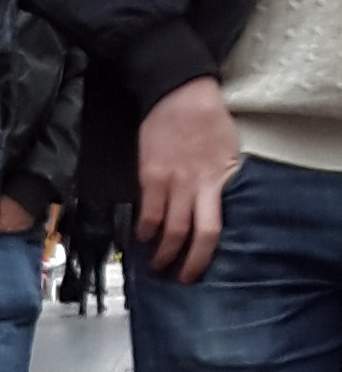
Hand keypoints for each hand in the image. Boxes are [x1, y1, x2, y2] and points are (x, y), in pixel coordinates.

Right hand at [137, 77, 240, 279]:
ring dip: (162, 252)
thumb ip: (224, 179)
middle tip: (179, 278)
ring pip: (169, 229)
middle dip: (186, 263)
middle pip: (194, 235)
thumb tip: (220, 203)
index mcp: (221, 179)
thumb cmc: (208, 118)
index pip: (216, 227)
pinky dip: (144, 229)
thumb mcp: (229, 150)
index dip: (206, 254)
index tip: (201, 269)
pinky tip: (142, 236)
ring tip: (157, 263)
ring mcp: (174, 181)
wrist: (180, 93)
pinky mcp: (151, 174)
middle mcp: (199, 185)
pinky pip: (148, 211)